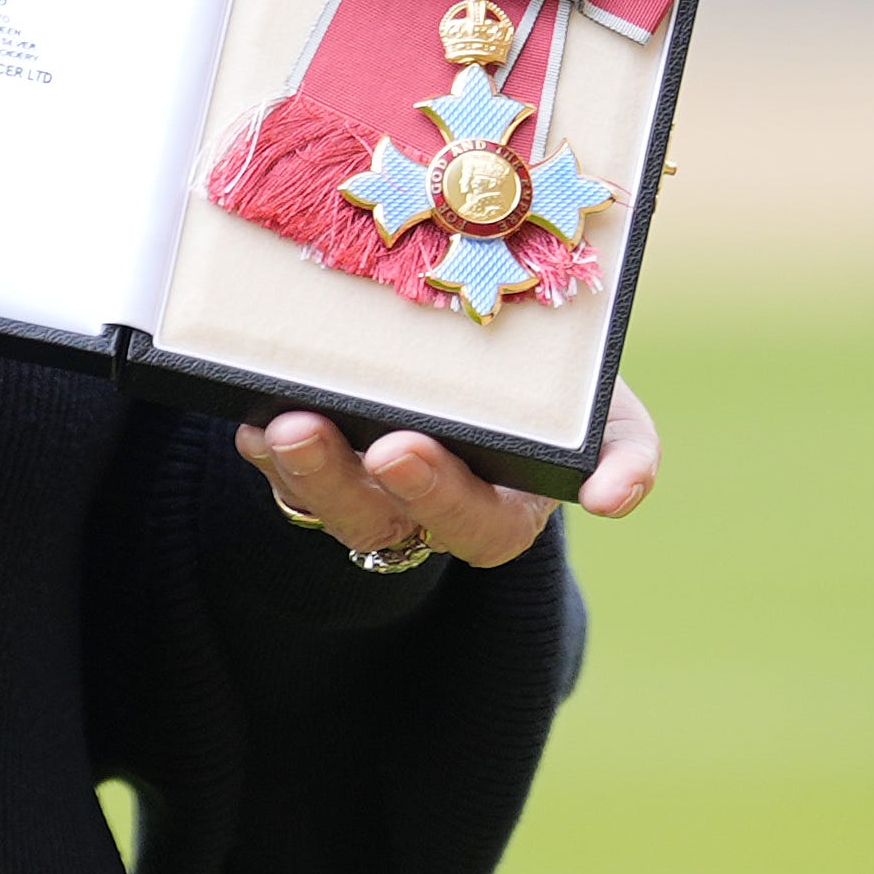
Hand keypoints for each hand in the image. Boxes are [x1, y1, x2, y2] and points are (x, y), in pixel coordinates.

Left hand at [236, 375, 659, 569]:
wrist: (499, 349)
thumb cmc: (561, 387)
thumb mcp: (608, 413)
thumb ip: (626, 449)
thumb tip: (615, 497)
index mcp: (504, 509)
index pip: (473, 525)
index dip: (435, 494)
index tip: (400, 449)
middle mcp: (425, 509)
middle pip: (377, 520)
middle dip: (341, 482)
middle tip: (309, 431)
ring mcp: (365, 487)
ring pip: (320, 499)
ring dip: (293, 467)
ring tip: (274, 423)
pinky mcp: (318, 456)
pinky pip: (280, 469)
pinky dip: (262, 446)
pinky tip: (246, 413)